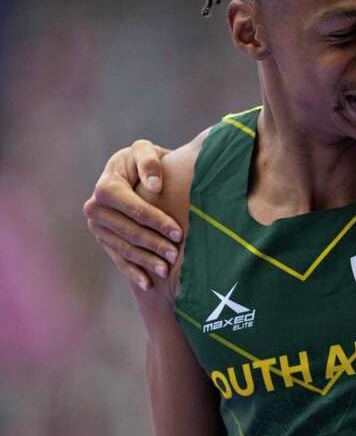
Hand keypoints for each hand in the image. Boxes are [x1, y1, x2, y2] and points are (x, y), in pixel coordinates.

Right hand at [82, 140, 179, 289]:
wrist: (133, 173)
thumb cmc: (144, 161)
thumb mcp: (145, 151)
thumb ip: (148, 162)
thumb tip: (154, 185)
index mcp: (106, 186)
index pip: (133, 208)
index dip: (156, 221)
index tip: (178, 232)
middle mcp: (96, 209)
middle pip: (128, 232)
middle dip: (154, 244)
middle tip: (176, 255)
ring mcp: (99, 228)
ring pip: (124, 248)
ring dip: (146, 261)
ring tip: (167, 270)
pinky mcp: (104, 240)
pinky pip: (118, 259)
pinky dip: (133, 272)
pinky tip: (148, 284)